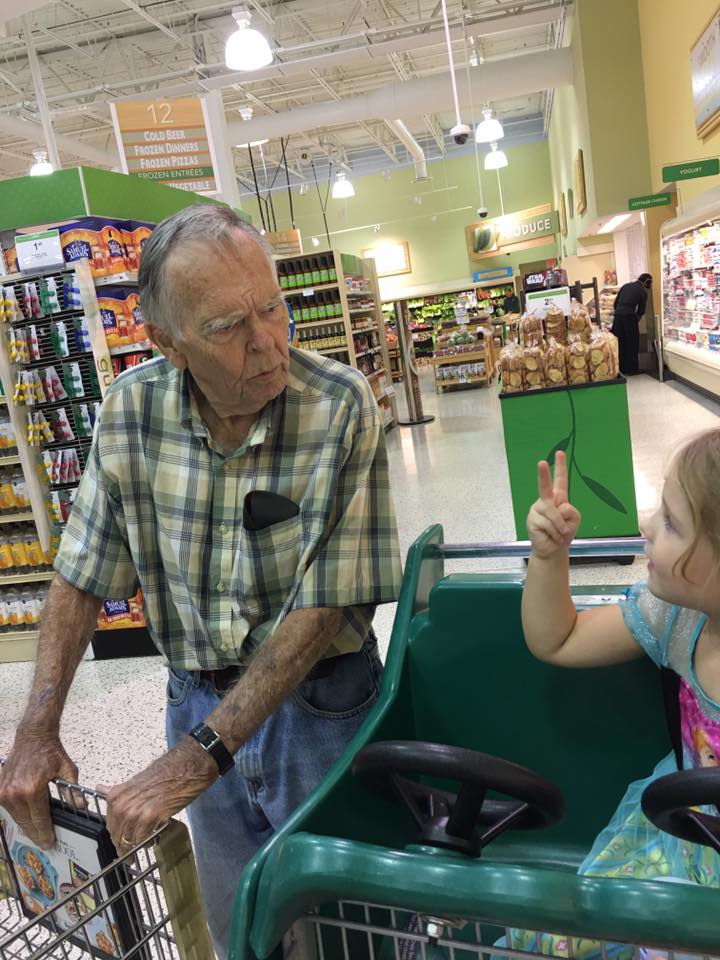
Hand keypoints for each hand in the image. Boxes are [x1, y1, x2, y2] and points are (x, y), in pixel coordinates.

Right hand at [0, 733, 77, 848]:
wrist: (33, 736)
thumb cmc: (51, 751)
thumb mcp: (67, 770)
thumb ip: (72, 791)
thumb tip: (82, 807)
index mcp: (32, 790)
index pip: (39, 820)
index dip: (45, 834)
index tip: (50, 843)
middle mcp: (15, 794)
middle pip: (26, 823)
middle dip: (36, 834)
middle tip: (46, 843)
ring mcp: (4, 792)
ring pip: (17, 818)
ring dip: (27, 826)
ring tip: (38, 833)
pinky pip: (9, 810)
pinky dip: (19, 816)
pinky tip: (28, 820)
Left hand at [103, 740, 216, 854]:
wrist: (182, 769)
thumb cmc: (162, 774)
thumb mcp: (133, 782)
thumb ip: (116, 790)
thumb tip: (100, 788)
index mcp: (116, 796)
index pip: (110, 824)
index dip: (116, 835)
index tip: (119, 841)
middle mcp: (121, 806)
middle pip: (117, 835)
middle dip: (122, 845)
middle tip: (128, 853)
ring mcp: (134, 813)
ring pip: (128, 840)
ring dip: (133, 848)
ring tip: (141, 848)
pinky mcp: (149, 819)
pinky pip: (142, 840)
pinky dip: (146, 843)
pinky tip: (151, 840)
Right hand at [527, 451, 580, 559]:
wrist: (553, 549)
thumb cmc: (564, 532)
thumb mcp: (574, 519)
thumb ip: (569, 511)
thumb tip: (557, 509)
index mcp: (558, 498)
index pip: (560, 480)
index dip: (560, 467)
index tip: (560, 453)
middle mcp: (546, 500)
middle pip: (545, 486)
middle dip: (543, 474)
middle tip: (541, 462)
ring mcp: (537, 509)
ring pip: (553, 513)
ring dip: (561, 527)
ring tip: (561, 535)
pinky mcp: (532, 520)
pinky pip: (549, 524)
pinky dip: (555, 533)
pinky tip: (553, 537)